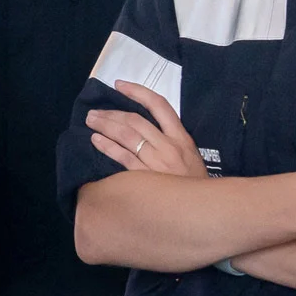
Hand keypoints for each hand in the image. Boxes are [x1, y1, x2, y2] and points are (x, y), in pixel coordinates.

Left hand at [86, 81, 206, 177]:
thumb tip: (141, 128)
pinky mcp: (147, 179)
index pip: (159, 105)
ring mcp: (157, 162)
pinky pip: (123, 158)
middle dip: (111, 113)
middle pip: (135, 121)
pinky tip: (97, 141)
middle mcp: (169, 146)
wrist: (204, 210)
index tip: (119, 85)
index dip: (137, 92)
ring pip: (127, 136)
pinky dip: (108, 147)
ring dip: (106, 126)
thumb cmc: (194, 184)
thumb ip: (170, 141)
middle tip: (94, 111)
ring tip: (91, 121)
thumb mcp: (190, 156)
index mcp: (181, 137)